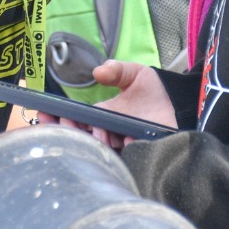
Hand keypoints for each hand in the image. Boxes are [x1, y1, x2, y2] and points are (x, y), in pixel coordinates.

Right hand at [34, 61, 174, 150]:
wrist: (183, 105)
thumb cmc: (156, 91)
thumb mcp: (134, 74)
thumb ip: (117, 70)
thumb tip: (97, 71)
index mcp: (102, 117)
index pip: (75, 121)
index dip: (58, 118)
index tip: (44, 113)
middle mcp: (109, 134)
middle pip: (82, 137)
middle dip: (68, 130)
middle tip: (65, 123)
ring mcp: (123, 146)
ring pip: (99, 149)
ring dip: (93, 140)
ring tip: (96, 131)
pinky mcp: (138, 154)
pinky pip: (122, 158)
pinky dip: (115, 150)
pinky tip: (114, 140)